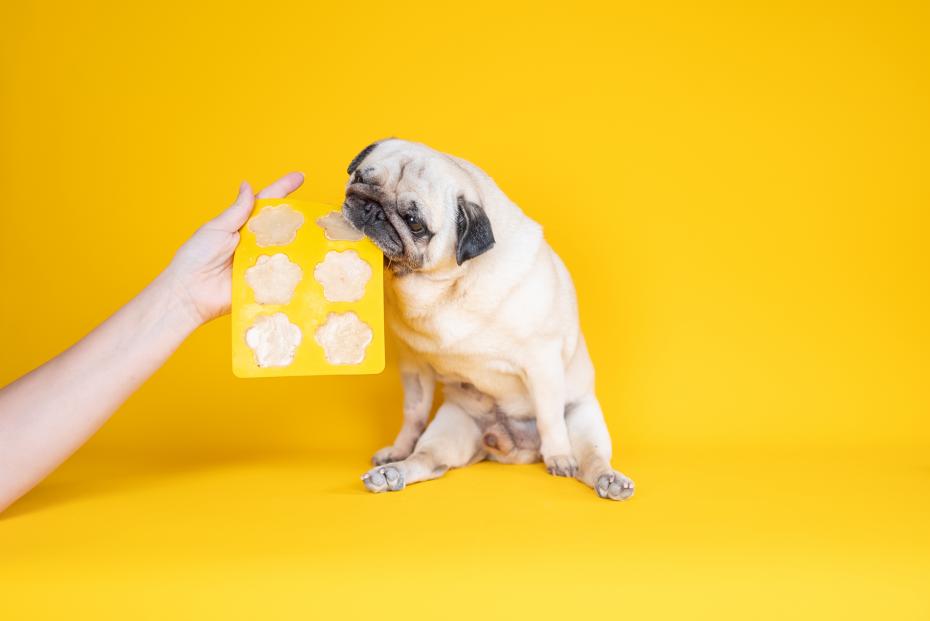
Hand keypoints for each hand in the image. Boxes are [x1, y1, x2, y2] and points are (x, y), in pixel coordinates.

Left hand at [165, 172, 304, 324]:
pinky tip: (310, 263)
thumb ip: (237, 211)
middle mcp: (255, 243)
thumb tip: (248, 186)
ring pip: (286, 249)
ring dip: (300, 243)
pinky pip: (282, 275)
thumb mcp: (217, 228)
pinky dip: (293, 270)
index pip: (266, 204)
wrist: (189, 293)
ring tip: (320, 235)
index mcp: (243, 226)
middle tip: (318, 212)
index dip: (283, 189)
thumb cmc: (196, 257)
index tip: (300, 177)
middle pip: (281, 226)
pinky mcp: (264, 283)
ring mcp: (261, 263)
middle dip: (299, 218)